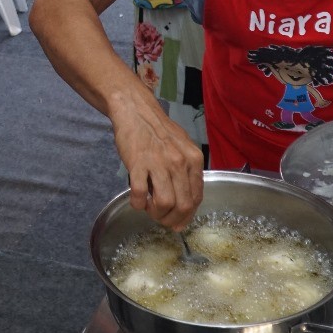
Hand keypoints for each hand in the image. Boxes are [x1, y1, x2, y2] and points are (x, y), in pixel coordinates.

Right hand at [110, 95, 203, 229]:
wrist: (136, 111)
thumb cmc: (159, 130)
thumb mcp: (183, 146)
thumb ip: (188, 171)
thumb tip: (187, 201)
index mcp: (193, 159)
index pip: (196, 198)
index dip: (187, 215)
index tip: (179, 222)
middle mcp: (179, 163)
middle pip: (182, 205)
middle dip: (173, 220)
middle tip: (163, 220)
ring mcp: (158, 163)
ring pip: (164, 204)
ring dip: (156, 214)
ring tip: (149, 209)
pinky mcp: (138, 164)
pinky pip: (140, 195)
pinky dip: (138, 204)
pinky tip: (137, 201)